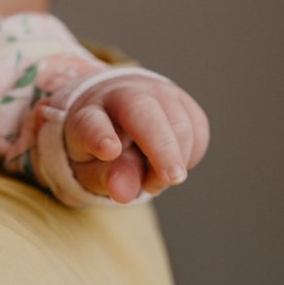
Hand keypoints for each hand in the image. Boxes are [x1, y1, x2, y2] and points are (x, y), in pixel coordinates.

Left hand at [57, 73, 209, 204]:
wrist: (113, 114)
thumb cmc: (99, 149)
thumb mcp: (92, 170)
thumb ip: (106, 179)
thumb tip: (124, 193)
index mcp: (87, 114)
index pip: (91, 124)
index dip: (99, 136)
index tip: (108, 150)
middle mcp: (120, 94)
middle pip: (144, 113)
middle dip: (161, 145)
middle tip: (173, 178)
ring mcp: (153, 91)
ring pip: (178, 123)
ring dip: (174, 160)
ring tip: (152, 178)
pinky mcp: (180, 98)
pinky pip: (197, 128)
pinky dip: (190, 154)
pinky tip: (170, 161)